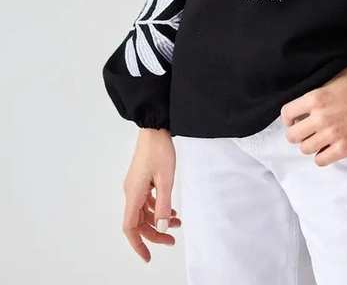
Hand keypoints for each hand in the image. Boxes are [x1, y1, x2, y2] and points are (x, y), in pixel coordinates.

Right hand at [121, 128, 181, 262]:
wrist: (155, 127)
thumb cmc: (159, 150)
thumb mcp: (166, 179)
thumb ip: (163, 205)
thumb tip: (161, 227)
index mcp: (133, 194)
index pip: (130, 227)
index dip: (138, 244)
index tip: (147, 257)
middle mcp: (131, 192)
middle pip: (138, 222)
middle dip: (155, 233)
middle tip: (172, 240)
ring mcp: (136, 185)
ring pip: (144, 212)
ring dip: (159, 219)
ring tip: (177, 221)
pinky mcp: (142, 180)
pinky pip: (147, 201)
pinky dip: (158, 207)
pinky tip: (171, 209)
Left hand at [280, 63, 346, 166]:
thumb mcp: (338, 76)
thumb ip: (322, 89)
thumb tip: (312, 99)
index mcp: (315, 98)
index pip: (286, 113)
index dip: (289, 117)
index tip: (295, 118)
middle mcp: (319, 118)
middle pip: (292, 135)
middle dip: (297, 133)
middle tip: (306, 130)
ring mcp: (331, 135)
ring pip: (305, 149)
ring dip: (310, 145)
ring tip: (319, 140)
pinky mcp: (345, 148)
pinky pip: (321, 160)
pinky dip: (322, 156)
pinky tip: (328, 148)